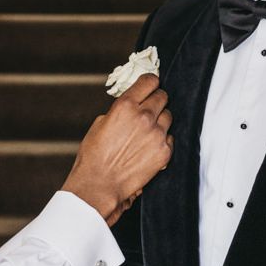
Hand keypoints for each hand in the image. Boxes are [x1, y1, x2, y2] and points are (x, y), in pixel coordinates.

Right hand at [61, 74, 172, 225]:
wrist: (100, 184)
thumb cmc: (95, 155)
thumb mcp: (101, 123)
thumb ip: (120, 110)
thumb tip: (131, 104)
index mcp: (125, 106)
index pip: (149, 81)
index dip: (150, 82)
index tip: (150, 85)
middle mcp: (144, 117)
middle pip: (162, 96)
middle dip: (155, 100)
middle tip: (149, 109)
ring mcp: (157, 134)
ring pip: (168, 116)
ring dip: (160, 120)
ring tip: (147, 131)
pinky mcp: (164, 152)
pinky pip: (169, 137)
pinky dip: (162, 139)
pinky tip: (148, 147)